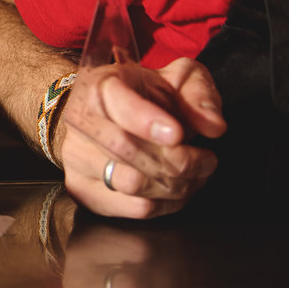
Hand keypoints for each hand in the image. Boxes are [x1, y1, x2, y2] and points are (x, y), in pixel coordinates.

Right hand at [60, 57, 226, 218]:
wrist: (106, 115)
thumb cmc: (145, 96)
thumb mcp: (178, 79)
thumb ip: (199, 95)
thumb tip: (213, 126)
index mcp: (99, 85)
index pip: (116, 105)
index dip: (146, 121)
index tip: (177, 134)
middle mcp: (79, 121)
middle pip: (126, 150)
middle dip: (178, 160)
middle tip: (206, 159)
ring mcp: (75, 158)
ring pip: (132, 183)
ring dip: (177, 184)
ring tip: (196, 173)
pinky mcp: (82, 190)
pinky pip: (134, 207)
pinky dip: (168, 203)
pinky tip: (179, 188)